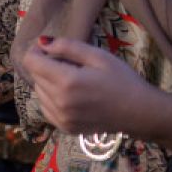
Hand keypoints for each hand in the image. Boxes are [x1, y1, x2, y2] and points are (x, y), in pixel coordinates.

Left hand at [21, 36, 158, 135]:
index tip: (49, 48)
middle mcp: (60, 102)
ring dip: (47, 82)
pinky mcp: (65, 128)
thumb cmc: (122, 80)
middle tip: (67, 63)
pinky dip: (51, 99)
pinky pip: (46, 108)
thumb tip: (42, 43)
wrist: (140, 112)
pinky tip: (69, 95)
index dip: (37, 51)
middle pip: (34, 76)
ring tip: (70, 79)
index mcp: (67, 81)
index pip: (31, 62)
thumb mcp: (98, 56)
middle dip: (44, 65)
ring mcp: (61, 118)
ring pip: (38, 92)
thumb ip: (67, 47)